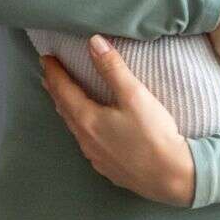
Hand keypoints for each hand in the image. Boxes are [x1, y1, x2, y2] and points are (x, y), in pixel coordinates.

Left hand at [40, 37, 194, 205]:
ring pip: (74, 128)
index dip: (54, 72)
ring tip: (63, 99)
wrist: (172, 178)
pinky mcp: (108, 168)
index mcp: (88, 120)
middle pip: (65, 110)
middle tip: (48, 75)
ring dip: (67, 110)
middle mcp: (86, 140)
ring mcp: (96, 157)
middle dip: (56, 90)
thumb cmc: (154, 135)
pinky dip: (81, 128)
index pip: (64, 90)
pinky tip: (88, 130)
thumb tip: (93, 42)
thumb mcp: (134, 95)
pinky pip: (87, 143)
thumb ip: (113, 68)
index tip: (46, 58)